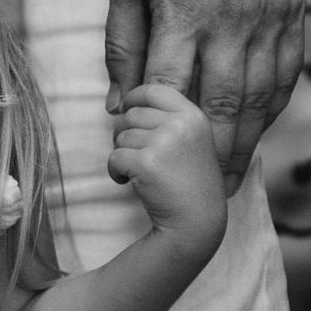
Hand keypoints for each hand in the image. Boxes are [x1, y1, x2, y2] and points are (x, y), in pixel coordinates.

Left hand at [105, 0, 303, 187]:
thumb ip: (123, 45)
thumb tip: (120, 107)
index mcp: (182, 12)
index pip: (166, 91)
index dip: (149, 135)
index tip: (133, 166)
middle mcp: (231, 20)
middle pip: (221, 108)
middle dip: (207, 160)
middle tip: (196, 198)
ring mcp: (269, 17)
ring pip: (260, 99)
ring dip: (245, 146)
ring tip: (229, 181)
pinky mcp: (295, 11)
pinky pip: (287, 76)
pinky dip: (272, 111)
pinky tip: (257, 133)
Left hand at [108, 83, 229, 250]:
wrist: (197, 221)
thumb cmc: (190, 183)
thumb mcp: (192, 141)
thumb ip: (169, 119)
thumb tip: (124, 102)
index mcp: (194, 116)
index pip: (154, 89)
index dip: (134, 98)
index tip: (127, 109)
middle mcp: (181, 124)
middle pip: (132, 114)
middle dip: (126, 135)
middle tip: (138, 155)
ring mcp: (163, 142)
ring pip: (121, 136)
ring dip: (122, 155)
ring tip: (141, 173)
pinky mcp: (146, 163)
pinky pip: (114, 157)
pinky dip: (116, 172)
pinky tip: (130, 182)